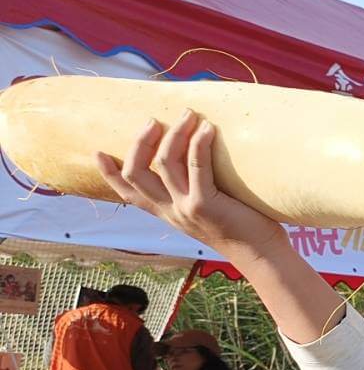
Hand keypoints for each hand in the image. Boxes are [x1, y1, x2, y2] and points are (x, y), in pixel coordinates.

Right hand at [93, 112, 286, 260]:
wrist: (261, 255)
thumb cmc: (242, 227)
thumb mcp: (207, 210)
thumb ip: (194, 190)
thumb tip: (196, 156)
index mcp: (166, 213)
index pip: (127, 194)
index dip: (107, 173)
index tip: (97, 151)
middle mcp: (170, 211)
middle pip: (135, 173)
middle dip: (140, 142)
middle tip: (152, 120)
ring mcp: (185, 208)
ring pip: (164, 164)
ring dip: (174, 134)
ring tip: (188, 114)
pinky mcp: (205, 205)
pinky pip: (196, 166)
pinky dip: (199, 144)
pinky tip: (208, 129)